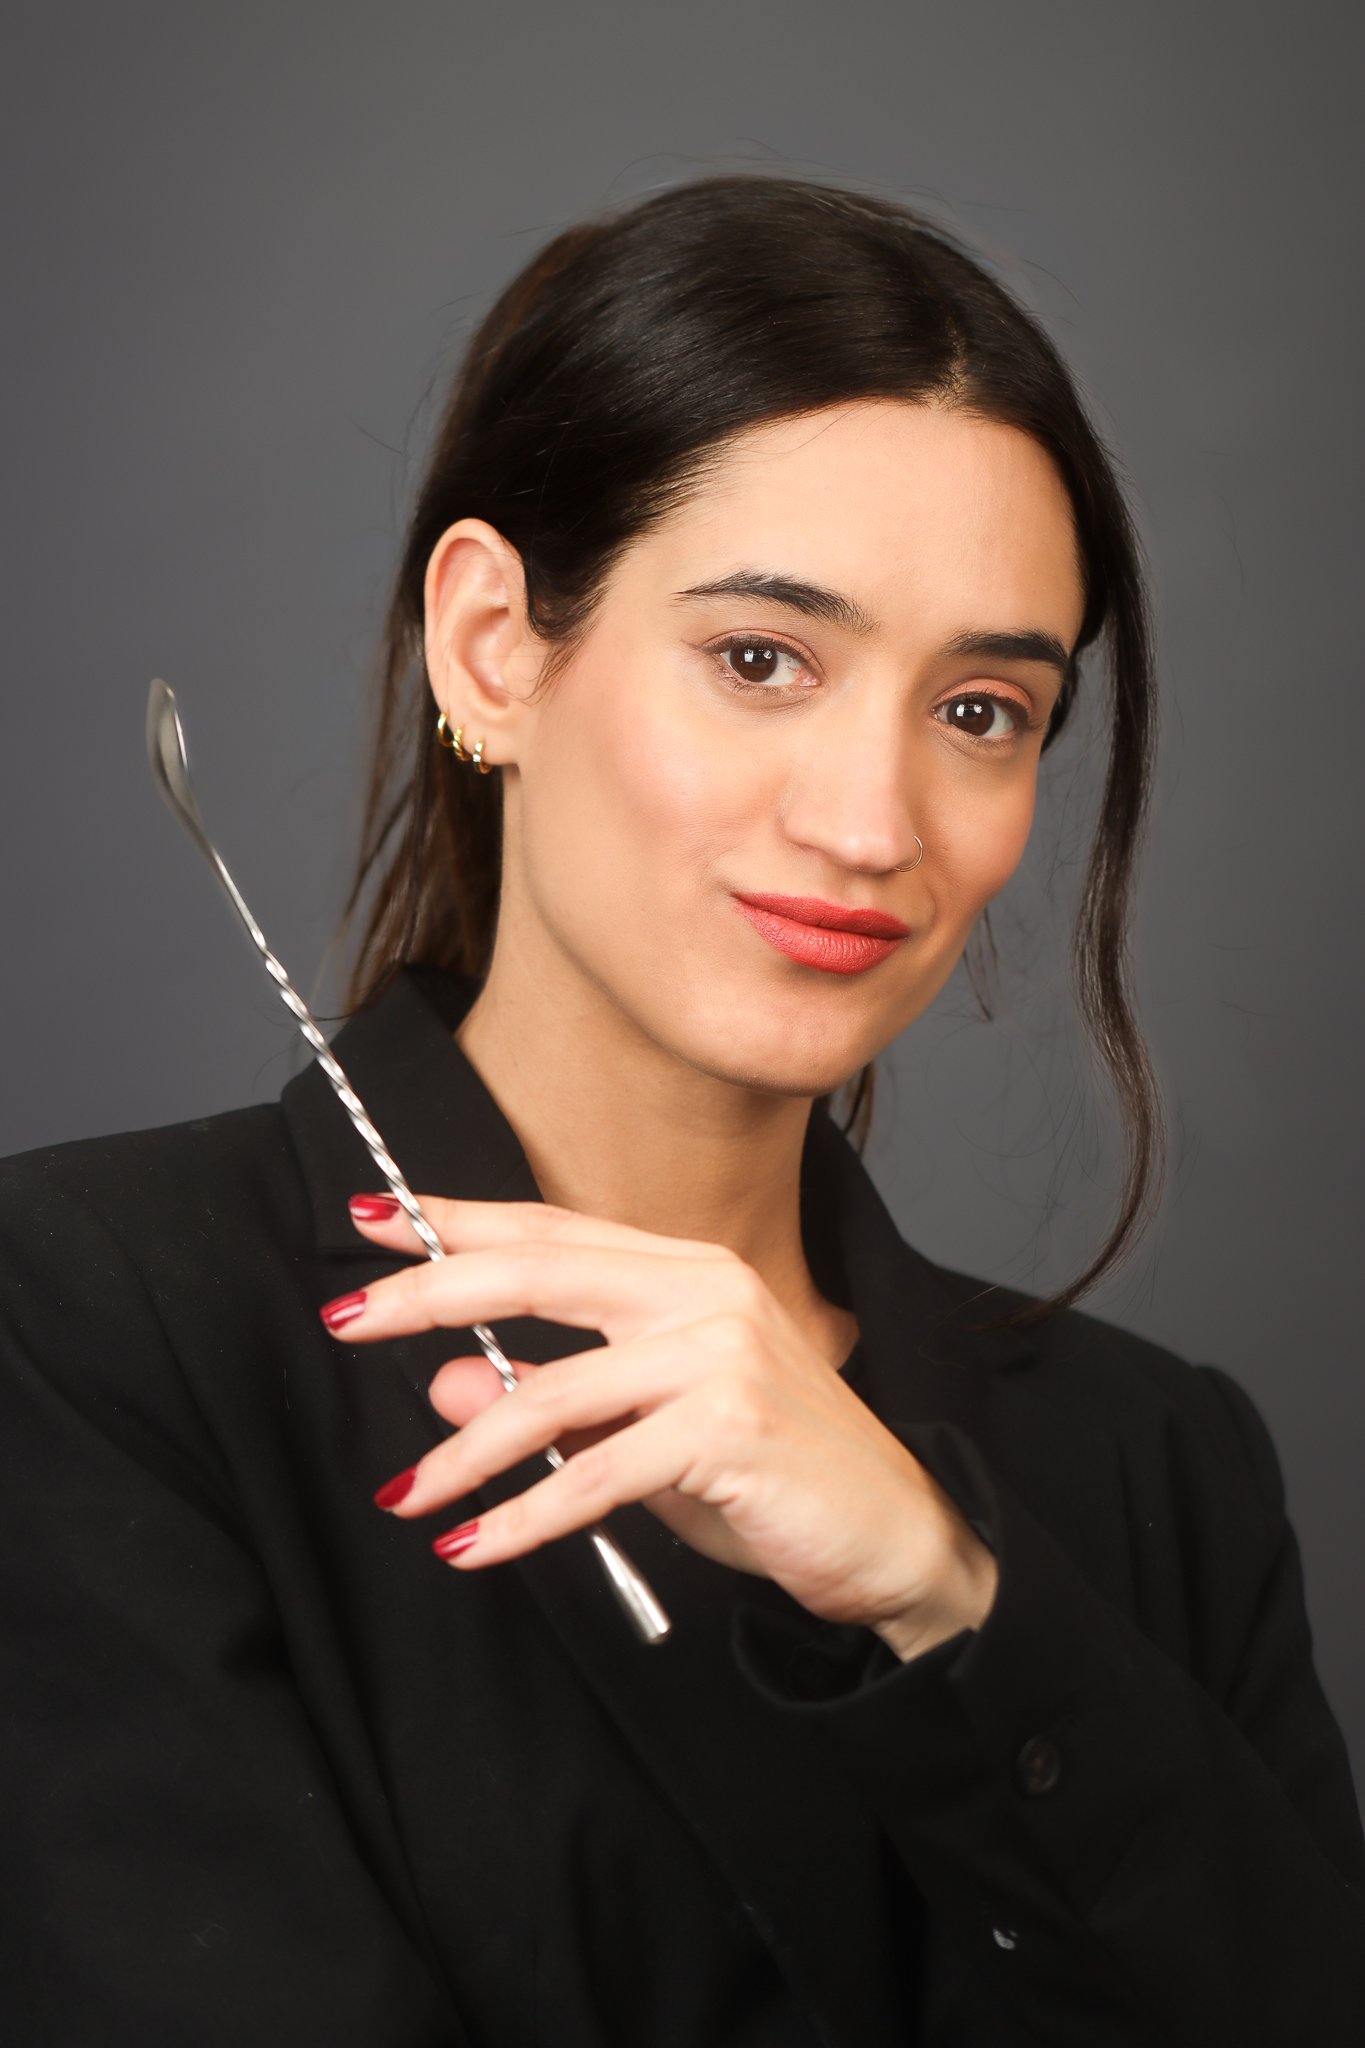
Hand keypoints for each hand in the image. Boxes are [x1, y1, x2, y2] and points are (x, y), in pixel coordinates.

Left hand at [325, 1194, 998, 1658]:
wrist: (898, 1541)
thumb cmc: (773, 1479)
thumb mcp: (644, 1437)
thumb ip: (554, 1403)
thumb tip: (442, 1386)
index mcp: (689, 1272)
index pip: (552, 1232)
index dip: (456, 1222)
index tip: (372, 1217)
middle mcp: (705, 1292)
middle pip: (538, 1274)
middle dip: (428, 1293)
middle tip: (346, 1318)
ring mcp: (721, 1354)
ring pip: (550, 1389)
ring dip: (462, 1452)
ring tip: (404, 1496)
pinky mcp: (730, 1427)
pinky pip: (595, 1472)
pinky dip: (523, 1515)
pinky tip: (474, 1545)